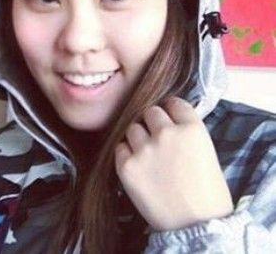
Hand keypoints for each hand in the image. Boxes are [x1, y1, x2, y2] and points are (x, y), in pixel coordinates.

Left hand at [115, 97, 232, 230]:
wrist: (195, 226)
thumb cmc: (207, 194)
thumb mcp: (206, 153)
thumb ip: (186, 133)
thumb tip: (168, 120)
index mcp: (192, 129)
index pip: (174, 103)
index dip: (171, 111)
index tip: (169, 118)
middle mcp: (167, 134)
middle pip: (150, 112)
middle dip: (153, 123)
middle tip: (157, 139)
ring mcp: (144, 149)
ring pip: (132, 128)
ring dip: (138, 138)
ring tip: (147, 155)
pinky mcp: (127, 165)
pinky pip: (120, 148)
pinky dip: (126, 154)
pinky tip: (138, 166)